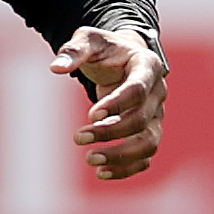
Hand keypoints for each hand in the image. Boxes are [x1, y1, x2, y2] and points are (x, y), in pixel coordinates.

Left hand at [52, 26, 165, 180]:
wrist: (122, 58)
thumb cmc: (104, 48)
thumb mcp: (88, 39)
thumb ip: (74, 50)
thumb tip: (55, 67)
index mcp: (147, 65)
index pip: (138, 89)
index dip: (117, 103)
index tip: (91, 114)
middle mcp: (157, 92)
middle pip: (142, 119)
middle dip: (110, 132)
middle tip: (77, 137)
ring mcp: (156, 114)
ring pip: (149, 143)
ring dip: (121, 156)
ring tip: (89, 160)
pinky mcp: (149, 131)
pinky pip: (145, 156)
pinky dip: (127, 168)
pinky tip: (101, 173)